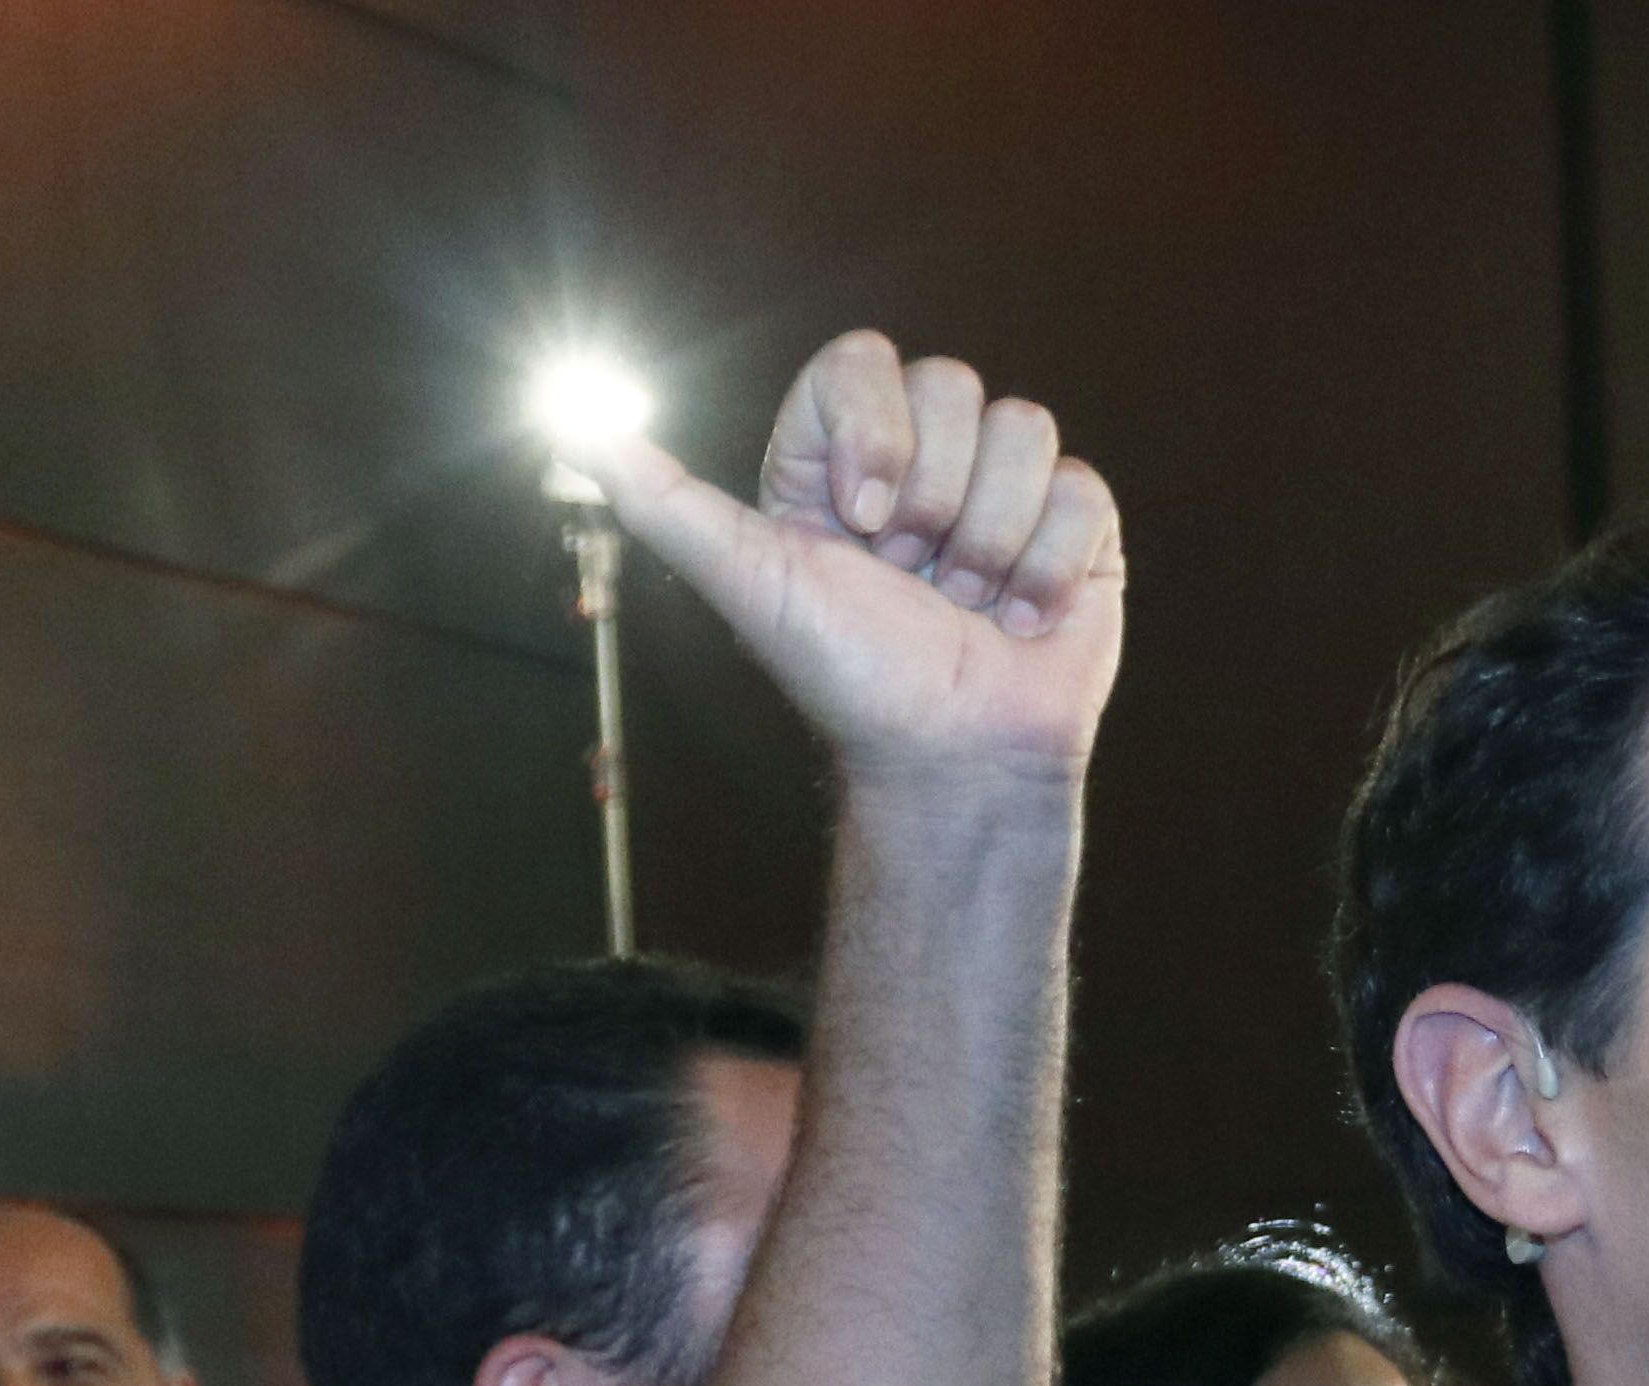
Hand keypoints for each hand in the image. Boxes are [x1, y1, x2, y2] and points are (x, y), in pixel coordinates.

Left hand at [590, 330, 1123, 789]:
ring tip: (966, 603)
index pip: (861, 360)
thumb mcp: (746, 582)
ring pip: (1022, 428)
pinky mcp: (1075, 525)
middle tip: (911, 576)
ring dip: (990, 539)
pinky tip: (1020, 618)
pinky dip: (1046, 565)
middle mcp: (923, 458)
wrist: (951, 763)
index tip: (859, 522)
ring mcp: (1004, 486)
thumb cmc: (849, 680)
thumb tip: (569, 420)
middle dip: (931, 500)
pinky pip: (1079, 486)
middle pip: (950, 385)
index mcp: (837, 455)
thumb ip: (661, 500)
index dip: (871, 431)